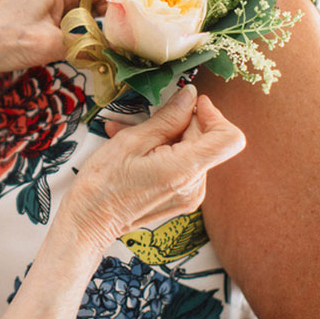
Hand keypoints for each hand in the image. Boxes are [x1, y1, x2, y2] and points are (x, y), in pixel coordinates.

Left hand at [0, 0, 116, 78]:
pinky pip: (71, 21)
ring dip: (96, 33)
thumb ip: (86, 45)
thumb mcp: (46, 46)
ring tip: (109, 56)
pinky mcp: (40, 13)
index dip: (124, 10)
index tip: (136, 35)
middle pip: (101, 0)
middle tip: (126, 51)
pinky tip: (86, 55)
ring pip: (87, 13)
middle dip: (112, 24)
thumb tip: (119, 51)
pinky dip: (80, 36)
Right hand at [55, 85, 244, 252]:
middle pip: (206, 140)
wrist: (89, 221)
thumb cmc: (103, 183)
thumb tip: (189, 96)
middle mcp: (195, 186)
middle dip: (180, 122)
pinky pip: (183, 165)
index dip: (215, 115)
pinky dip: (164, 151)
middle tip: (146, 116)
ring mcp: (190, 195)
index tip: (193, 105)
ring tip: (129, 132)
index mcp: (184, 170)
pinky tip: (136, 149)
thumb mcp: (131, 141)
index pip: (230, 138)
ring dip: (166, 135)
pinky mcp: (181, 199)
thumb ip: (167, 118)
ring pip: (192, 150)